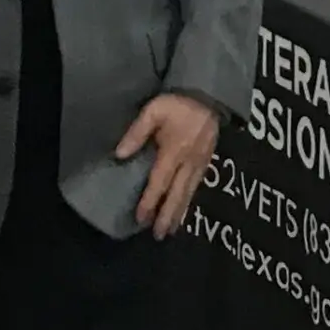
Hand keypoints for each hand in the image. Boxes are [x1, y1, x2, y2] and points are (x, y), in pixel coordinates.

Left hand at [119, 90, 220, 236]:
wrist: (209, 94)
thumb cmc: (177, 103)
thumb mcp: (153, 111)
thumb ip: (137, 132)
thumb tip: (119, 154)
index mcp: (174, 151)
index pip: (159, 182)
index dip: (150, 201)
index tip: (140, 218)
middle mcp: (188, 162)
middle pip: (177, 194)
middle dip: (167, 215)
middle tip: (159, 235)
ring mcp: (200, 163)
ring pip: (189, 193)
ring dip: (179, 213)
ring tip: (171, 230)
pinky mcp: (207, 161)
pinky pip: (197, 186)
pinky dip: (189, 201)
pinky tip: (185, 209)